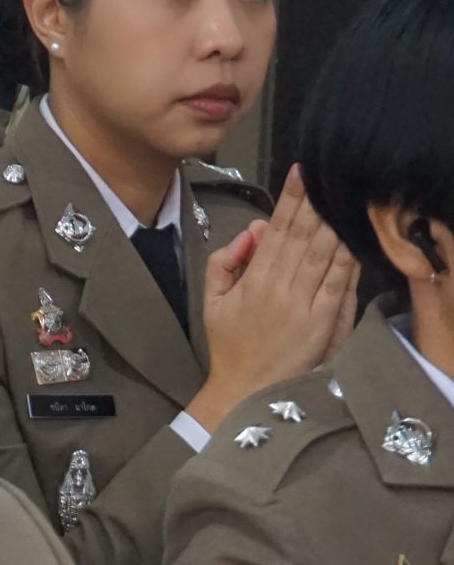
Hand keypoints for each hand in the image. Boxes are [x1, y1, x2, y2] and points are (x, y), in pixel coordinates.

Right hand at [191, 166, 359, 430]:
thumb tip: (250, 233)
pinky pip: (339, 284)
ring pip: (324, 254)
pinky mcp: (323, 322)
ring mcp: (304, 305)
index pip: (275, 231)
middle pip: (303, 236)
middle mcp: (280, 288)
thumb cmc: (229, 346)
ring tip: (343, 195)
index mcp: (252, 281)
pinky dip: (347, 258)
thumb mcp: (211, 302)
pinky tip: (353, 237)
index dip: (289, 200)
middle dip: (315, 203)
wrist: (246, 391)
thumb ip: (224, 263)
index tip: (300, 174)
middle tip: (327, 174)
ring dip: (334, 223)